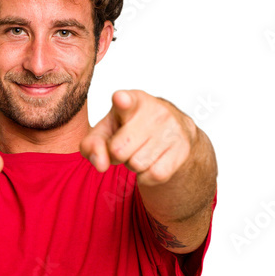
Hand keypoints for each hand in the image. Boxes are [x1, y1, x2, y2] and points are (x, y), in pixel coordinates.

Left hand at [79, 89, 196, 185]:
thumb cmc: (130, 128)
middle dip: (116, 155)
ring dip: (132, 165)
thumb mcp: (106, 131)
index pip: (126, 100)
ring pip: (137, 164)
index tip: (120, 99)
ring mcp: (172, 130)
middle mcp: (155, 111)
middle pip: (118, 150)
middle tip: (125, 145)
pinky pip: (154, 175)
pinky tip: (151, 162)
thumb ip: (91, 145)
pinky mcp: (183, 149)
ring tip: (139, 151)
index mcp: (132, 100)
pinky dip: (147, 176)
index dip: (122, 101)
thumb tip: (100, 164)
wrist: (172, 132)